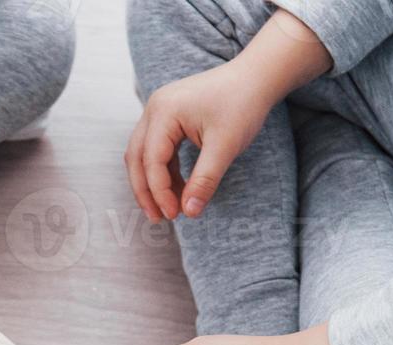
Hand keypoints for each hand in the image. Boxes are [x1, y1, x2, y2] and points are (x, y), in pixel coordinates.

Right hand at [126, 62, 273, 221]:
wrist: (256, 77)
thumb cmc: (242, 104)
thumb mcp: (225, 146)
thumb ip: (205, 180)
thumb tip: (190, 212)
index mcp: (164, 112)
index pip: (152, 160)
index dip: (159, 192)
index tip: (174, 215)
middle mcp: (155, 108)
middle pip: (137, 157)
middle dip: (145, 191)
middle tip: (158, 218)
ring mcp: (159, 110)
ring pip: (143, 154)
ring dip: (152, 182)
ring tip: (168, 208)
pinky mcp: (168, 115)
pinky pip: (157, 148)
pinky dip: (164, 170)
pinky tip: (178, 189)